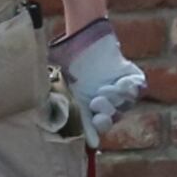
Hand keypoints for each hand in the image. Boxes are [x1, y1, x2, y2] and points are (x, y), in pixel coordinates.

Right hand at [55, 17, 146, 132]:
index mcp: (85, 105)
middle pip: (110, 120)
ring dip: (115, 101)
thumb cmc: (66, 55)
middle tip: (96, 104)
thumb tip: (38, 104)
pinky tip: (122, 83)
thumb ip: (49, 92)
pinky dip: (131, 88)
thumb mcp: (54, 75)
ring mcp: (118, 90)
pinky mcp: (131, 77)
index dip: (92, 135)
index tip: (93, 142)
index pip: (90, 127)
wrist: (83, 33)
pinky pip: (138, 88)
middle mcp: (104, 102)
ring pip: (124, 105)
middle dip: (105, 119)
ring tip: (104, 89)